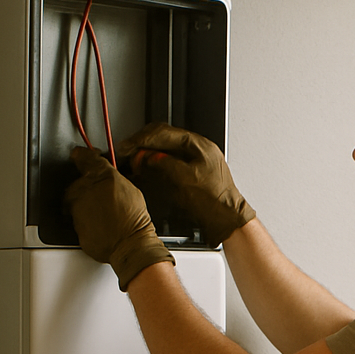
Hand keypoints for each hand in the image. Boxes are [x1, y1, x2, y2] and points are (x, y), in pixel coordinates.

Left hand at [66, 147, 173, 290]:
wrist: (131, 245)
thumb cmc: (135, 221)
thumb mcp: (131, 191)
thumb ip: (113, 179)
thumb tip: (105, 172)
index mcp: (101, 177)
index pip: (85, 158)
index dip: (83, 156)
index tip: (80, 155)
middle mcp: (85, 190)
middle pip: (77, 183)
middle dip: (85, 188)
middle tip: (100, 198)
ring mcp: (77, 208)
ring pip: (74, 201)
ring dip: (84, 205)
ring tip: (102, 214)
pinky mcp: (74, 224)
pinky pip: (76, 218)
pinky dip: (85, 220)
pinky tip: (98, 224)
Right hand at [121, 124, 255, 247]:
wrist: (227, 220)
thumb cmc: (215, 201)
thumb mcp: (186, 179)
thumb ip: (164, 164)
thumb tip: (145, 156)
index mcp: (199, 145)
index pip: (164, 132)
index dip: (142, 139)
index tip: (127, 146)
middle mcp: (197, 150)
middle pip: (163, 138)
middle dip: (143, 145)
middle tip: (127, 153)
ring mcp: (193, 161)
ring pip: (164, 150)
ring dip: (147, 154)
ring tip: (133, 162)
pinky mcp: (190, 174)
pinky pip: (168, 163)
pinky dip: (154, 165)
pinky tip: (145, 169)